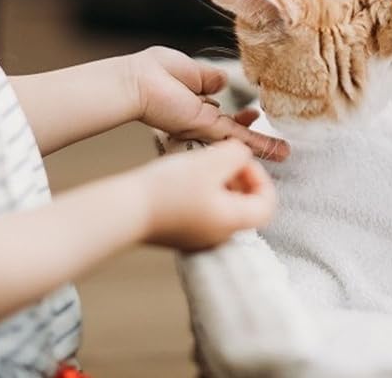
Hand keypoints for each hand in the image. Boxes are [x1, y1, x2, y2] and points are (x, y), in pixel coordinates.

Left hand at [130, 46, 289, 160]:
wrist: (138, 82)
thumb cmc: (155, 71)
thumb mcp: (191, 69)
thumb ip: (208, 77)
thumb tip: (223, 81)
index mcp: (195, 102)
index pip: (222, 112)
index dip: (238, 113)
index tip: (253, 111)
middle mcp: (201, 118)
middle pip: (233, 129)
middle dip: (253, 134)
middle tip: (275, 142)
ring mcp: (205, 125)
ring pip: (239, 139)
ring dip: (262, 146)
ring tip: (285, 152)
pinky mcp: (209, 128)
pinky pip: (239, 137)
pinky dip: (261, 145)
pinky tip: (279, 152)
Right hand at [142, 140, 275, 250]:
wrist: (124, 209)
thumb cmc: (168, 188)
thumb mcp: (211, 161)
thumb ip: (237, 154)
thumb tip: (243, 155)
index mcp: (231, 221)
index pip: (267, 204)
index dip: (260, 177)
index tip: (240, 161)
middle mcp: (219, 236)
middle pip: (246, 206)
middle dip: (239, 178)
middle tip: (221, 161)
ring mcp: (198, 238)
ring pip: (223, 207)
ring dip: (219, 183)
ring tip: (200, 165)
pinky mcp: (180, 234)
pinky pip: (202, 212)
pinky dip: (202, 193)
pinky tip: (184, 177)